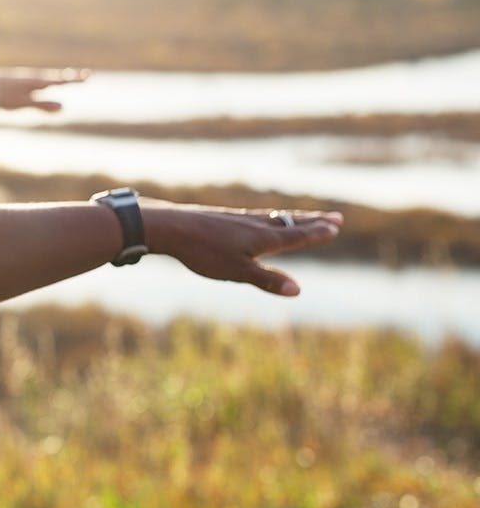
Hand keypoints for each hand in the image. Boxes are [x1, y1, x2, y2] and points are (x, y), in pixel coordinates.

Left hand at [0, 67, 88, 111]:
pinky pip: (38, 81)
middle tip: (84, 75)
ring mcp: (27, 79)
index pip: (61, 81)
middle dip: (70, 77)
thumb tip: (63, 107)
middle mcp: (34, 78)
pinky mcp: (19, 82)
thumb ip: (43, 105)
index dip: (75, 80)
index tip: (88, 76)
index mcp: (38, 82)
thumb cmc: (5, 96)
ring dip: (59, 78)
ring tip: (67, 77)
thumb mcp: (25, 103)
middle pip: (56, 78)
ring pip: (47, 78)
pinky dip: (47, 81)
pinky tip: (43, 83)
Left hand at [142, 201, 343, 296]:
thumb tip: (298, 290)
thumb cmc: (204, 252)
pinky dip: (271, 217)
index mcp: (263, 238)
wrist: (171, 227)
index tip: (335, 227)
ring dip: (294, 218)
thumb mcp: (237, 272)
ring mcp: (239, 219)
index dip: (316, 233)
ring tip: (305, 217)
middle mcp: (256, 224)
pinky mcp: (224, 218)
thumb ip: (267, 280)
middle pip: (290, 222)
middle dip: (313, 222)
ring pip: (274, 218)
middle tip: (335, 218)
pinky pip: (256, 217)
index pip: (297, 235)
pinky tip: (262, 220)